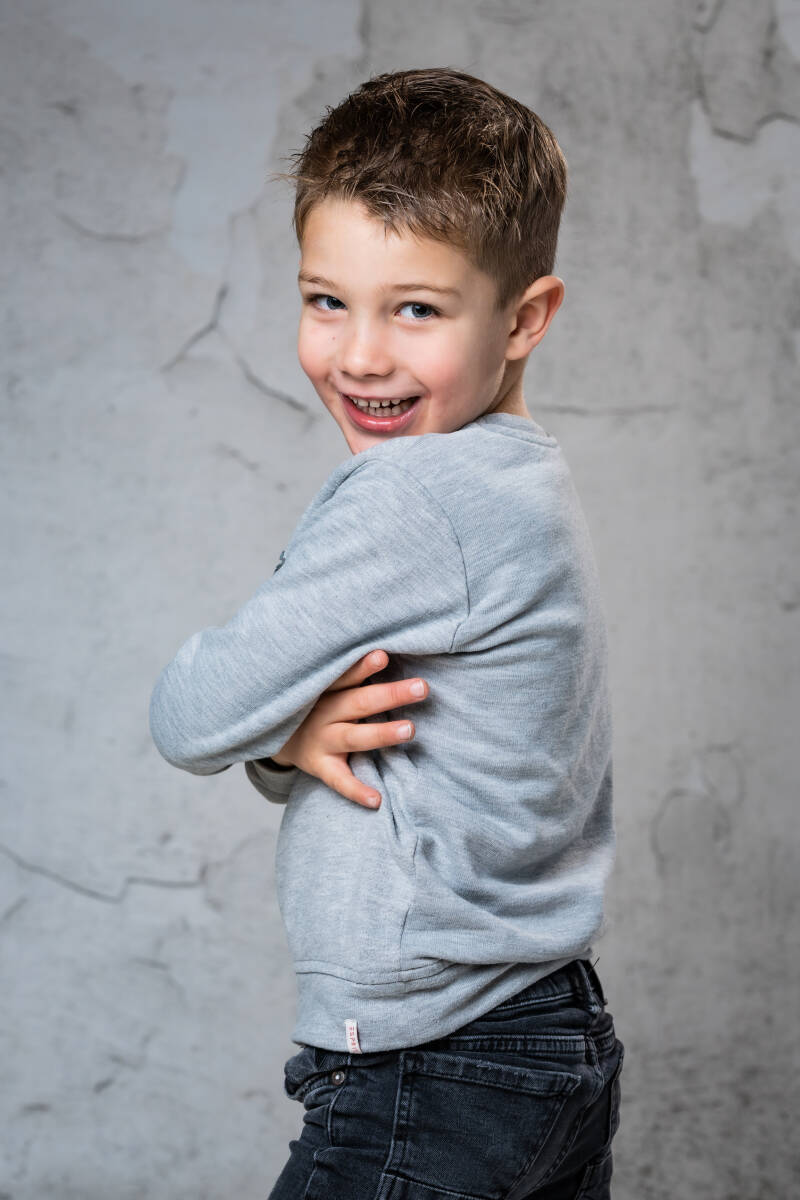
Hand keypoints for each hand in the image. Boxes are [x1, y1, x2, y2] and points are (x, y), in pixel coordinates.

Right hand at [269, 649, 427, 808]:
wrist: (276, 736)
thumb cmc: (317, 705)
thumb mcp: (326, 686)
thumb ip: (352, 676)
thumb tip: (389, 653)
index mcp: (325, 690)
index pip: (344, 676)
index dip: (363, 666)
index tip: (383, 656)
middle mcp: (322, 713)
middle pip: (358, 703)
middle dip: (390, 695)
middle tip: (421, 688)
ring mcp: (321, 741)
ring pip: (353, 737)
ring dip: (381, 734)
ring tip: (410, 730)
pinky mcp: (321, 767)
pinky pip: (339, 781)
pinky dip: (356, 791)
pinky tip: (376, 800)